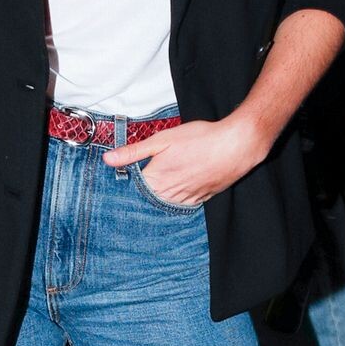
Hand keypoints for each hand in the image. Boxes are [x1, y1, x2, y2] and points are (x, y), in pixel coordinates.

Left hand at [103, 113, 265, 205]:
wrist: (235, 145)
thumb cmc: (200, 139)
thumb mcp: (162, 140)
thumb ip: (134, 152)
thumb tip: (108, 159)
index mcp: (156, 179)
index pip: (132, 191)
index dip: (125, 186)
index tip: (119, 184)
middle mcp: (170, 194)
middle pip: (148, 201)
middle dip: (140, 197)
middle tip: (135, 191)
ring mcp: (186, 199)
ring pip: (165, 206)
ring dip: (158, 201)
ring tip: (156, 192)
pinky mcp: (201, 199)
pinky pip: (182, 206)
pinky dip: (176, 202)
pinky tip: (176, 193)